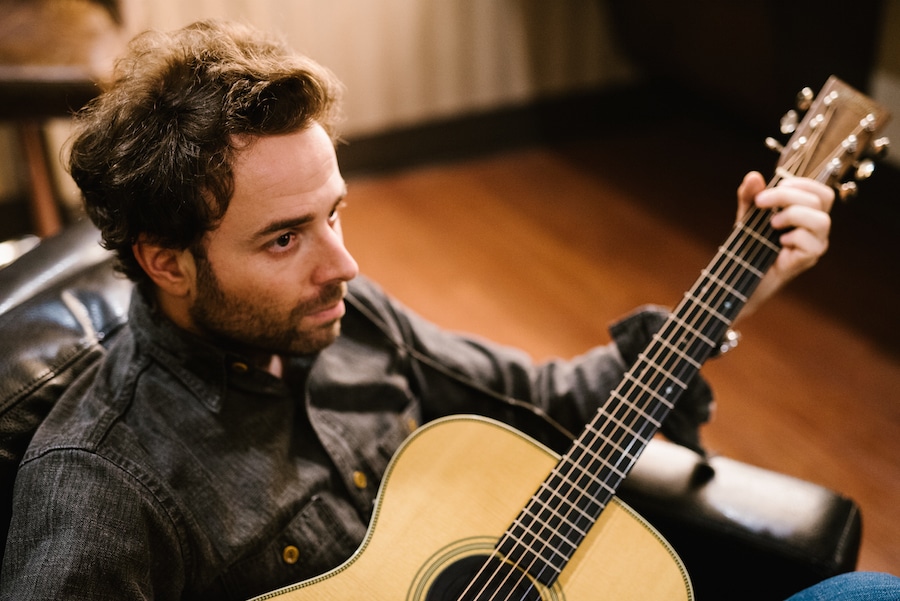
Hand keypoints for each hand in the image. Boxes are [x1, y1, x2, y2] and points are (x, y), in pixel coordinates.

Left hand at [736, 171, 833, 317]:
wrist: (741, 273)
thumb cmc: (750, 242)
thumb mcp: (747, 215)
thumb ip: (750, 196)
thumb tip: (753, 176)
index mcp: (808, 212)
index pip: (821, 191)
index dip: (802, 183)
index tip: (775, 184)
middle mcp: (816, 227)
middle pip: (820, 199)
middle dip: (787, 195)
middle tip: (761, 202)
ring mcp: (816, 244)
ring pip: (822, 221)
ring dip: (793, 215)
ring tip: (772, 223)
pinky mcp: (809, 259)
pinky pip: (811, 243)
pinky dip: (793, 237)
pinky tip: (778, 242)